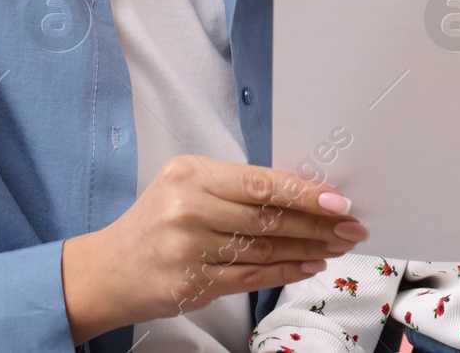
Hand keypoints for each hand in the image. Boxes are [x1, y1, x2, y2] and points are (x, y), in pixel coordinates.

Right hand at [61, 154, 366, 343]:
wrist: (108, 270)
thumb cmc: (157, 223)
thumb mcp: (186, 188)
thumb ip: (235, 189)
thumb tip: (300, 193)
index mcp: (190, 174)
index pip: (260, 183)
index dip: (305, 193)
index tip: (338, 199)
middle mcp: (189, 209)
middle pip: (268, 217)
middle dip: (317, 223)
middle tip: (351, 226)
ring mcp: (190, 249)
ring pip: (265, 249)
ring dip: (309, 249)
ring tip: (337, 245)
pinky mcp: (193, 284)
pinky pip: (252, 277)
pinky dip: (286, 271)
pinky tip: (310, 266)